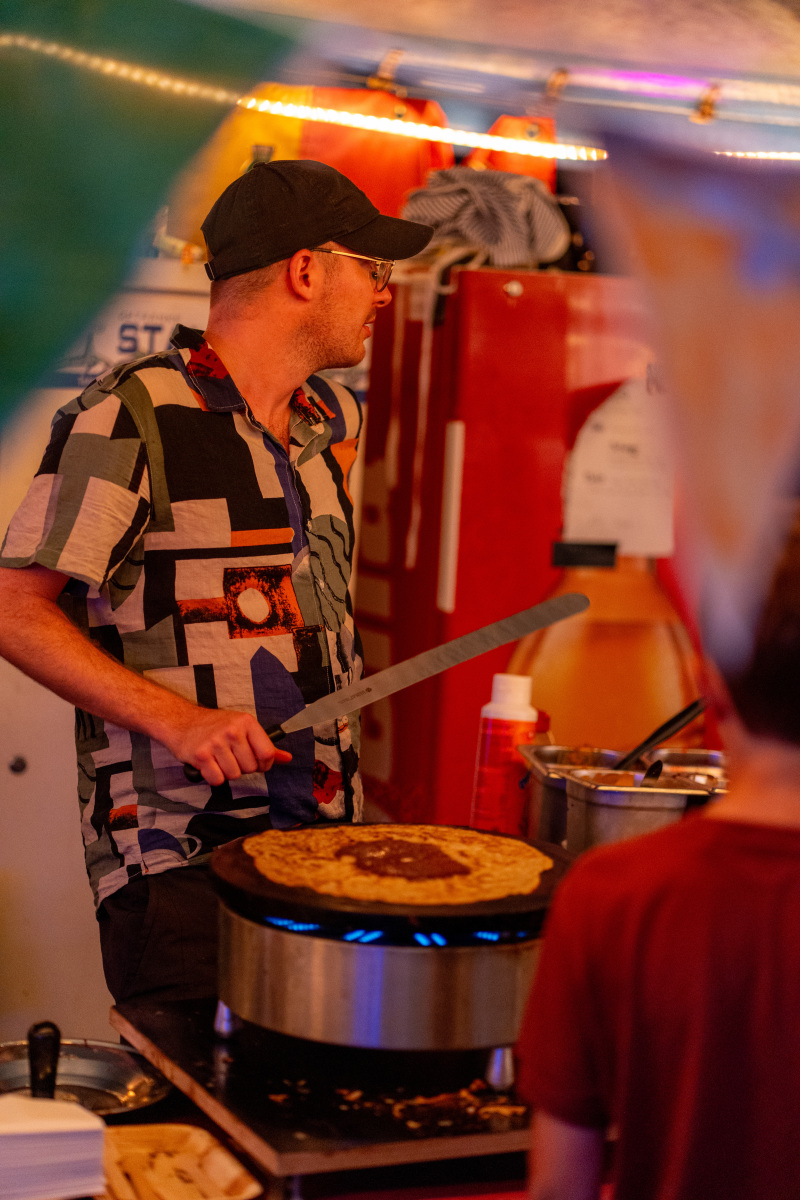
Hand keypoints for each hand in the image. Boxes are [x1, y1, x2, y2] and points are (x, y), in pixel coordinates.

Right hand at [168, 707, 291, 786]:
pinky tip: (209, 765)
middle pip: (250, 768)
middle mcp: (232, 731)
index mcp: (247, 722)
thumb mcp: (242, 728)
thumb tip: (287, 758)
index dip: (264, 764)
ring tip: (218, 759)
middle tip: (230, 757)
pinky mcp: (201, 755)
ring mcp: (216, 742)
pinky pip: (217, 779)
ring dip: (227, 772)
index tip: (257, 763)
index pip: (267, 753)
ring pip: (234, 775)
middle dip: (242, 768)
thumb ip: (265, 745)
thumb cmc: (214, 726)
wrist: (182, 721)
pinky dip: (213, 777)